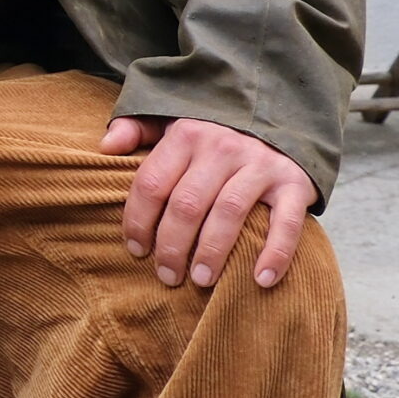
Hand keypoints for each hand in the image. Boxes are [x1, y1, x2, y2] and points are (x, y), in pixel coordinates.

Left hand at [104, 115, 317, 289]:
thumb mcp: (172, 121)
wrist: (280, 116)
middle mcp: (221, 147)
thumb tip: (104, 147)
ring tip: (201, 281)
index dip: (138, 220)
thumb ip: (137, 130)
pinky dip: (275, 253)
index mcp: (185, 135)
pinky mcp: (294, 183)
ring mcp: (259, 165)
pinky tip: (260, 279)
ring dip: (212, 252)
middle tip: (167, 276)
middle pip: (187, 203)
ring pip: (229, 212)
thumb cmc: (215, 132)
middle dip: (172, 245)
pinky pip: (286, 222)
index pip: (152, 183)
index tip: (135, 250)